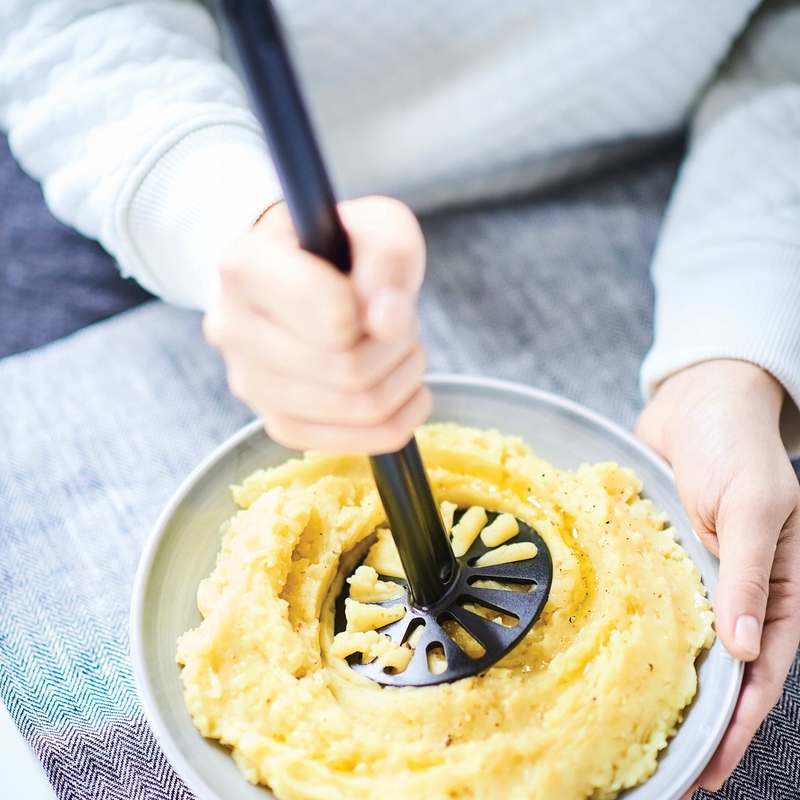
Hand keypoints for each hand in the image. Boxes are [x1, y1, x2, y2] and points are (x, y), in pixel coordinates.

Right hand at [203, 195, 431, 452]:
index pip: (332, 315)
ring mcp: (249, 383)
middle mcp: (232, 329)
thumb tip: (388, 323)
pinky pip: (357, 443)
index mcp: (247, 268)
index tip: (376, 291)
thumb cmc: (340, 249)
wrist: (300, 276)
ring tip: (395, 347)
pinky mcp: (276, 424)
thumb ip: (390, 259)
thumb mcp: (376, 226)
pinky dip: (398, 417)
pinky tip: (397, 385)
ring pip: (358, 408)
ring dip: (402, 378)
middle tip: (398, 322)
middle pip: (350, 369)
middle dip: (398, 345)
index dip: (375, 307)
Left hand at [635, 359, 799, 796]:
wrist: (698, 402)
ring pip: (689, 646)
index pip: (763, 671)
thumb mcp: (757, 505)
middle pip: (725, 670)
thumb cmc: (736, 446)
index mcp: (779, 586)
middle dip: (703, 720)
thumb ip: (753, 573)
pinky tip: (618, 660)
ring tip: (642, 728)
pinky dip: (644, 637)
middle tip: (671, 765)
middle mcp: (741, 589)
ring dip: (672, 686)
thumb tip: (747, 648)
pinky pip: (657, 607)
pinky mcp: (666, 558)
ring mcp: (701, 576)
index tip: (708, 764)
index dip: (739, 721)